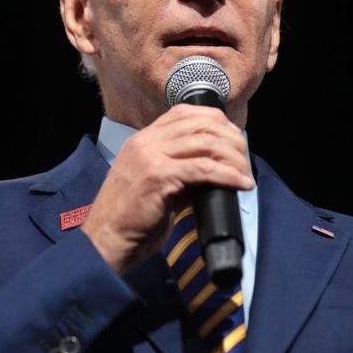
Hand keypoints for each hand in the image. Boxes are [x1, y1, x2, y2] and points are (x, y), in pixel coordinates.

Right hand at [81, 105, 254, 273]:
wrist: (107, 239)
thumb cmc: (132, 219)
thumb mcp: (157, 184)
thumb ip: (182, 170)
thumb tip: (216, 168)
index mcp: (143, 139)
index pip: (185, 112)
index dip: (216, 121)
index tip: (234, 139)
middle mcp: (146, 141)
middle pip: (201, 124)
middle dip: (231, 139)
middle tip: (245, 159)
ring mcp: (150, 156)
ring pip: (206, 143)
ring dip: (234, 158)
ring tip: (245, 174)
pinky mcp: (158, 176)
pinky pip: (204, 169)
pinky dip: (228, 175)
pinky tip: (241, 184)